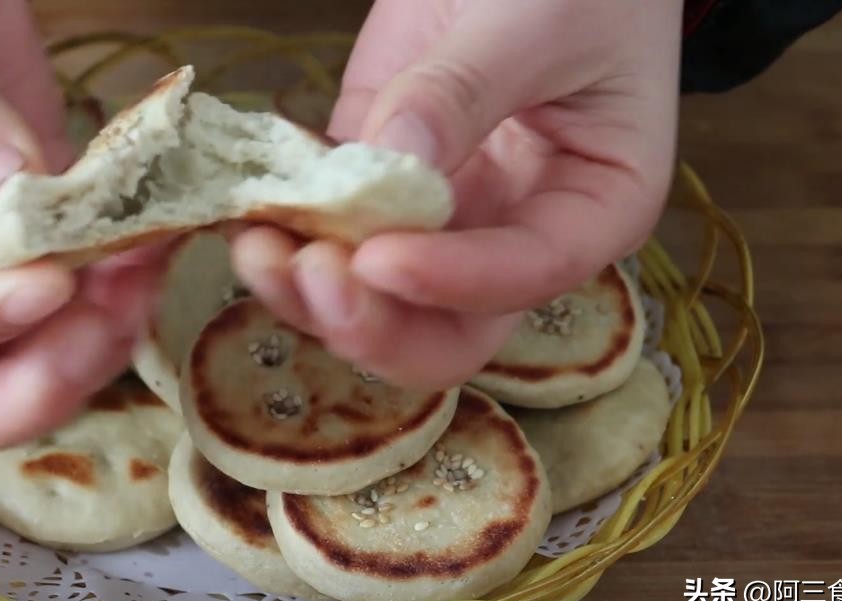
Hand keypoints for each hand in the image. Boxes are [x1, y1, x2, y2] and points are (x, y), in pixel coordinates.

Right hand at [0, 1, 165, 459]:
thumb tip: (14, 199)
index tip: (51, 280)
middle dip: (45, 379)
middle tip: (106, 317)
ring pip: (43, 354)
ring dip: (106, 332)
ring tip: (148, 263)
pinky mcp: (49, 237)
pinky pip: (92, 286)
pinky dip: (132, 278)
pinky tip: (161, 235)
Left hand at [232, 0, 681, 388]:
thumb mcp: (535, 24)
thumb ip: (464, 92)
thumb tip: (390, 161)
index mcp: (592, 208)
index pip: (529, 274)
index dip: (453, 283)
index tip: (379, 259)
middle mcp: (512, 234)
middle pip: (448, 329)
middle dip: (375, 324)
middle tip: (315, 278)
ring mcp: (438, 217)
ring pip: (376, 299)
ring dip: (312, 292)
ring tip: (259, 249)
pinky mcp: (373, 181)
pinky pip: (328, 229)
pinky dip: (287, 235)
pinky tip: (249, 219)